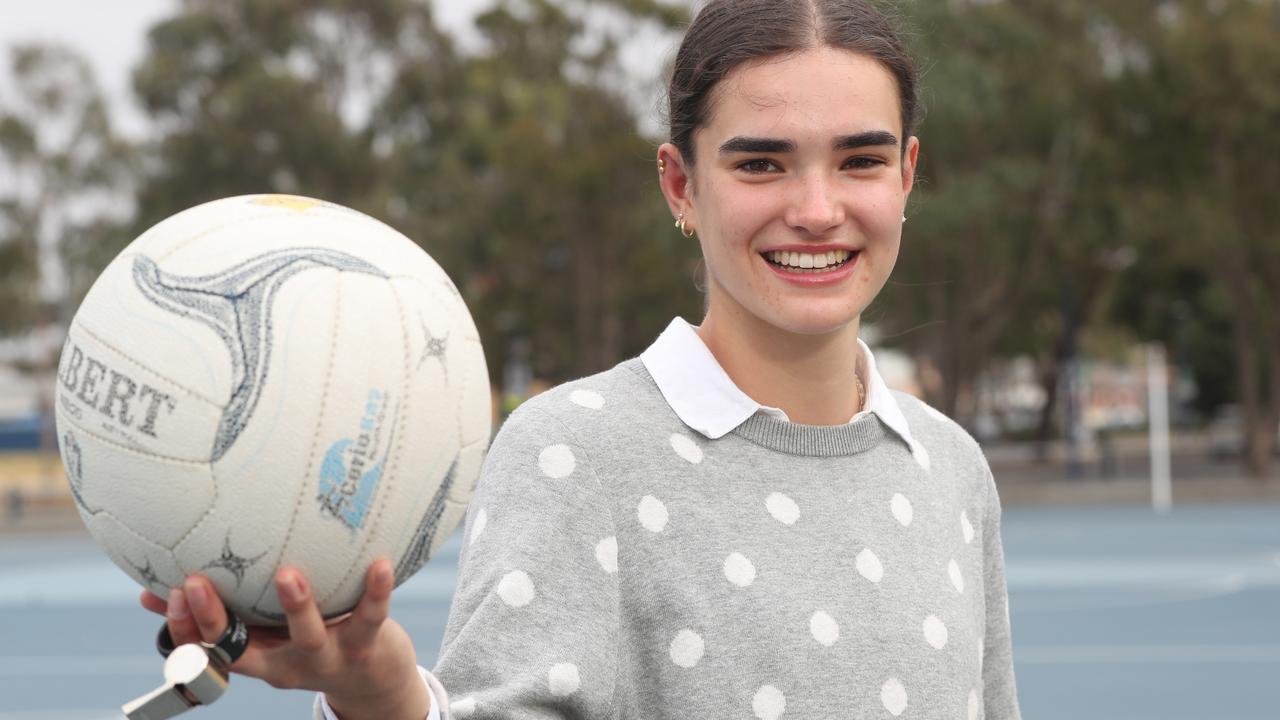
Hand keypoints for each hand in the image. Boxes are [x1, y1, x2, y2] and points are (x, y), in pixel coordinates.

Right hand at [139, 558, 430, 719]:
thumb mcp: (265, 632)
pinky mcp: (367, 644)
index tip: (167, 593)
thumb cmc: (310, 640)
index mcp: (260, 658)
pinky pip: (371, 616)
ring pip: (309, 636)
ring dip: (296, 607)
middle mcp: (287, 662)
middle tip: (195, 582)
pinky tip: (379, 563)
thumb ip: (225, 610)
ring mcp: (327, 656)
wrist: (374, 681)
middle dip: (217, 618)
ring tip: (286, 574)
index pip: (212, 650)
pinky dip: (375, 591)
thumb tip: (152, 589)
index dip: (186, 627)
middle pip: (246, 650)